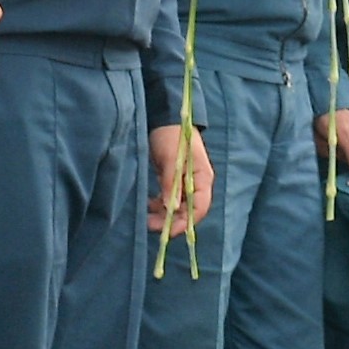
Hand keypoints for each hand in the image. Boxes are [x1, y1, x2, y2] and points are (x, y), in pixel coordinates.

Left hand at [148, 121, 213, 235]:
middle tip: (150, 225)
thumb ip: (171, 182)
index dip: (186, 222)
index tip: (168, 230)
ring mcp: (184, 183)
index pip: (200, 208)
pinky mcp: (172, 181)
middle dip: (171, 221)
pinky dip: (159, 205)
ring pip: (176, 207)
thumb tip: (170, 207)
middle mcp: (196, 184)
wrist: (163, 118)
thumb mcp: (171, 158)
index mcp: (202, 178)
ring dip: (163, 215)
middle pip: (188, 211)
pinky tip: (147, 206)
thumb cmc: (171, 135)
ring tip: (146, 218)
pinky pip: (168, 199)